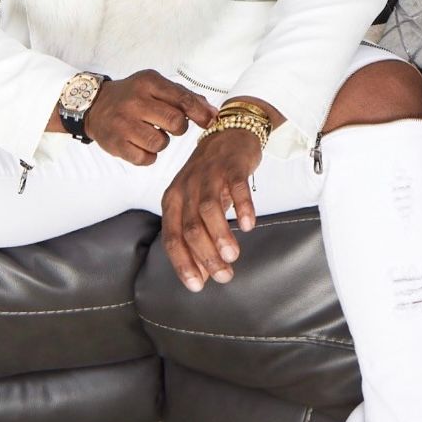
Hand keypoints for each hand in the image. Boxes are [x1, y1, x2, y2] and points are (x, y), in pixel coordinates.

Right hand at [83, 70, 217, 164]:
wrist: (94, 105)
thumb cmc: (133, 96)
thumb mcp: (155, 86)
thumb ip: (185, 97)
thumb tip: (213, 114)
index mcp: (148, 82)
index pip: (182, 99)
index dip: (200, 113)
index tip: (210, 121)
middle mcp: (135, 101)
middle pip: (175, 122)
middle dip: (179, 128)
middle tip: (170, 126)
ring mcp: (123, 123)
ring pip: (160, 143)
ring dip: (161, 142)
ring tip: (151, 133)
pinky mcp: (115, 144)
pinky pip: (145, 158)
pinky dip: (147, 156)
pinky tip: (140, 144)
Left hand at [161, 129, 261, 290]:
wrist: (228, 134)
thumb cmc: (210, 178)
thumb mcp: (196, 206)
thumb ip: (196, 240)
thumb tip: (201, 277)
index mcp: (173, 201)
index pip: (172, 238)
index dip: (183, 263)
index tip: (196, 286)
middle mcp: (186, 189)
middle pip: (191, 228)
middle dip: (205, 256)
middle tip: (223, 276)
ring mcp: (208, 176)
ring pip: (209, 210)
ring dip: (220, 235)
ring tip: (233, 256)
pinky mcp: (231, 167)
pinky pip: (236, 188)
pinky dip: (242, 207)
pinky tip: (248, 225)